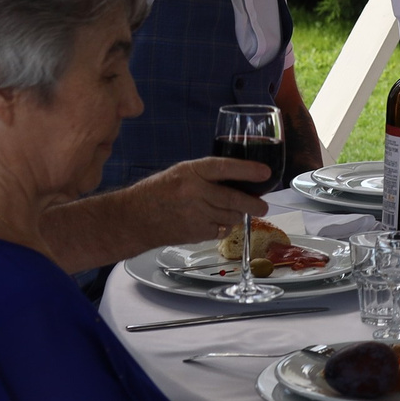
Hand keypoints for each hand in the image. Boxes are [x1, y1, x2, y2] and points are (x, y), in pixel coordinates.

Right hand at [109, 158, 272, 245]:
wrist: (133, 219)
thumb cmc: (158, 193)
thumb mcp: (180, 173)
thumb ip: (206, 175)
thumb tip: (240, 179)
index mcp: (190, 171)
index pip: (225, 167)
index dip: (248, 170)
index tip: (265, 173)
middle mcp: (194, 192)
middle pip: (234, 199)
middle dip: (254, 204)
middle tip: (263, 206)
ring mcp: (195, 214)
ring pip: (231, 217)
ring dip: (237, 216)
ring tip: (234, 212)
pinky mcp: (195, 233)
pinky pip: (221, 231)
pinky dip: (223, 228)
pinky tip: (213, 222)